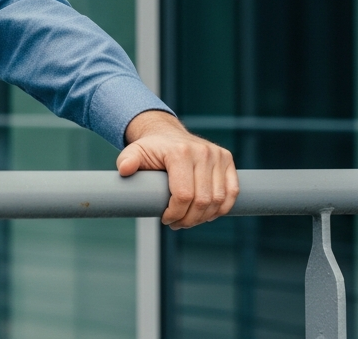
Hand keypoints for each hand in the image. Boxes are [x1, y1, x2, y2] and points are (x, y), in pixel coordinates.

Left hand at [117, 110, 238, 229]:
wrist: (168, 135)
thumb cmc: (151, 149)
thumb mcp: (134, 152)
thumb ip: (127, 160)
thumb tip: (125, 169)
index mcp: (180, 152)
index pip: (183, 195)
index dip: (175, 213)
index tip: (165, 219)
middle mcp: (202, 152)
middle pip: (202, 201)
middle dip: (188, 219)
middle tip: (176, 224)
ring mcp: (217, 155)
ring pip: (218, 199)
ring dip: (204, 217)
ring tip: (189, 220)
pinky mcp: (227, 159)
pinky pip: (232, 191)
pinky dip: (222, 208)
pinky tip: (208, 214)